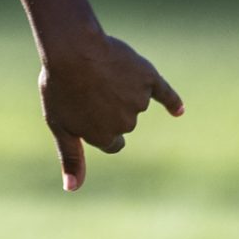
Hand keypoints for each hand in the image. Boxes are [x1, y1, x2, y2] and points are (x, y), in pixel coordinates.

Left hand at [39, 32, 182, 190]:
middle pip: (121, 121)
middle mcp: (125, 123)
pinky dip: (172, 101)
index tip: (89, 113)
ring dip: (118, 89)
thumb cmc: (60, 86)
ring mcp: (138, 100)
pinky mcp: (148, 78)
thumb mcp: (59, 123)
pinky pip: (164, 92)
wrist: (73, 50)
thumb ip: (70, 156)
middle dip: (106, 107)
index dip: (98, 127)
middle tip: (86, 85)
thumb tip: (72, 189)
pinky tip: (178, 110)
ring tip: (97, 71)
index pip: (111, 142)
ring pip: (133, 101)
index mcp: (104, 136)